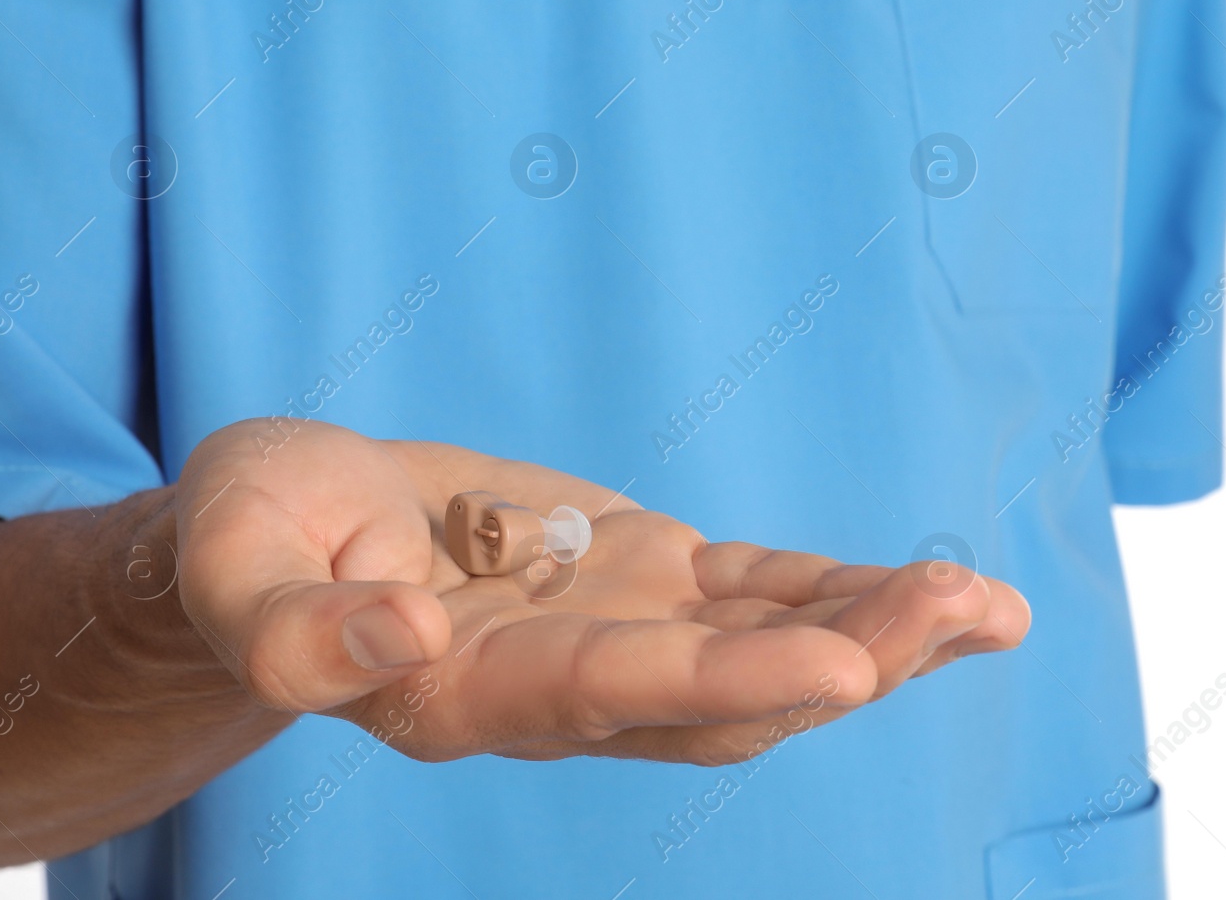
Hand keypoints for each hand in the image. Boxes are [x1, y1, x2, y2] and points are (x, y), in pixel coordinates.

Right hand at [176, 419, 1030, 764]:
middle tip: (962, 615)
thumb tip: (404, 630)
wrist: (293, 531)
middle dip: (849, 660)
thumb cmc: (251, 541)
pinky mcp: (648, 578)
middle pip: (725, 693)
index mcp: (467, 693)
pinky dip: (847, 588)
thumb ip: (300, 626)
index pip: (614, 692)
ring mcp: (621, 631)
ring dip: (878, 631)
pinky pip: (763, 589)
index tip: (848, 664)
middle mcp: (566, 684)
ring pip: (766, 647)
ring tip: (988, 608)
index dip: (730, 677)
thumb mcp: (237, 563)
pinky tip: (940, 591)